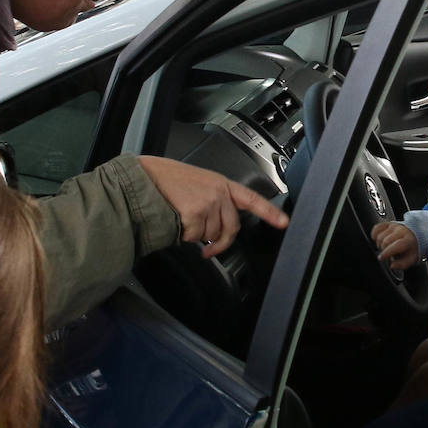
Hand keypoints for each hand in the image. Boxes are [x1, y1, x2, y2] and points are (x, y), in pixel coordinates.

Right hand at [137, 156, 288, 257]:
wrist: (144, 178)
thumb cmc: (165, 181)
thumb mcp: (197, 183)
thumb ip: (214, 199)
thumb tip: (217, 226)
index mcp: (221, 183)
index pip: (251, 198)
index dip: (269, 212)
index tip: (283, 222)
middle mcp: (218, 193)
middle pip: (230, 229)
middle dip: (219, 242)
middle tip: (208, 249)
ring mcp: (208, 203)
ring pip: (210, 236)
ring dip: (196, 235)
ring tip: (181, 217)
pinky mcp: (195, 214)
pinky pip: (194, 238)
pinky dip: (183, 235)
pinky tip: (175, 220)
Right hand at [372, 221, 418, 269]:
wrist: (413, 236)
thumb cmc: (410, 249)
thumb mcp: (410, 259)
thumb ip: (402, 264)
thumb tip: (392, 265)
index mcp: (408, 240)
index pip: (396, 245)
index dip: (387, 252)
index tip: (381, 258)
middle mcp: (401, 231)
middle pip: (385, 241)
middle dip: (383, 249)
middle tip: (386, 253)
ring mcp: (394, 226)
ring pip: (380, 235)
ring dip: (379, 243)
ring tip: (385, 247)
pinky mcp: (388, 223)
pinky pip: (376, 228)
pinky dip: (374, 234)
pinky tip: (378, 239)